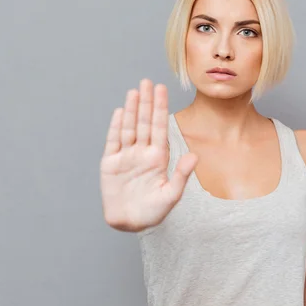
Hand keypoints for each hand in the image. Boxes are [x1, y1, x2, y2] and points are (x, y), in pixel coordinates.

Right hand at [100, 79, 197, 231]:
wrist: (130, 223)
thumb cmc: (153, 212)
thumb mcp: (171, 195)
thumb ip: (181, 175)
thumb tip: (194, 156)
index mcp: (158, 157)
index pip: (160, 127)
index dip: (160, 108)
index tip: (162, 90)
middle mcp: (142, 152)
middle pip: (145, 122)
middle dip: (146, 102)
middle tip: (147, 82)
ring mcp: (126, 156)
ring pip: (129, 127)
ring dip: (132, 110)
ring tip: (134, 91)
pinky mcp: (111, 163)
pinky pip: (114, 141)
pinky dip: (117, 127)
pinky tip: (121, 112)